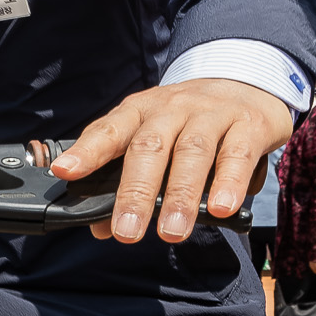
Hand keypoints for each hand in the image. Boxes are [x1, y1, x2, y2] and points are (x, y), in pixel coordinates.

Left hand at [51, 78, 291, 242]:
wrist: (248, 83)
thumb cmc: (190, 121)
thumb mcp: (155, 139)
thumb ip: (126, 181)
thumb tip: (101, 228)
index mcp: (141, 111)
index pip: (109, 129)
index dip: (87, 151)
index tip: (66, 171)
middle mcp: (172, 108)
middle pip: (149, 147)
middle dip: (135, 192)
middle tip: (126, 231)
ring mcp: (211, 114)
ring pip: (191, 152)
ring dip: (180, 195)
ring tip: (171, 231)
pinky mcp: (249, 125)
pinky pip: (237, 154)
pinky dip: (229, 182)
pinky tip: (221, 209)